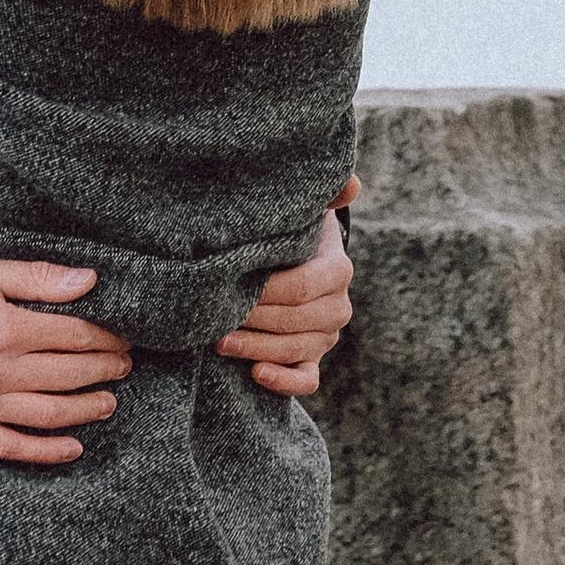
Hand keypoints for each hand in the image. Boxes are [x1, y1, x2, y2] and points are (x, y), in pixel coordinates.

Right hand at [0, 252, 132, 465]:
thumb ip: (35, 278)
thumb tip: (89, 280)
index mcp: (2, 328)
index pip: (74, 336)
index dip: (105, 337)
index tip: (122, 336)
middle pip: (68, 375)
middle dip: (103, 370)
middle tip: (124, 365)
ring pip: (48, 415)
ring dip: (86, 410)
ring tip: (109, 402)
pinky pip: (10, 448)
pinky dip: (46, 452)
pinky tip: (71, 447)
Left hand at [214, 178, 357, 398]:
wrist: (294, 260)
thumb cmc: (290, 232)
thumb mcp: (303, 210)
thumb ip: (323, 195)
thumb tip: (351, 182)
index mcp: (339, 270)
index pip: (302, 286)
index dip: (266, 291)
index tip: (230, 285)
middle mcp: (338, 307)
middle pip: (294, 321)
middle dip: (252, 320)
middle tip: (213, 315)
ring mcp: (326, 336)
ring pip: (295, 350)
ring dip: (255, 348)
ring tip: (218, 341)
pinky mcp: (313, 359)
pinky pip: (306, 380)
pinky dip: (284, 382)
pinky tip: (256, 373)